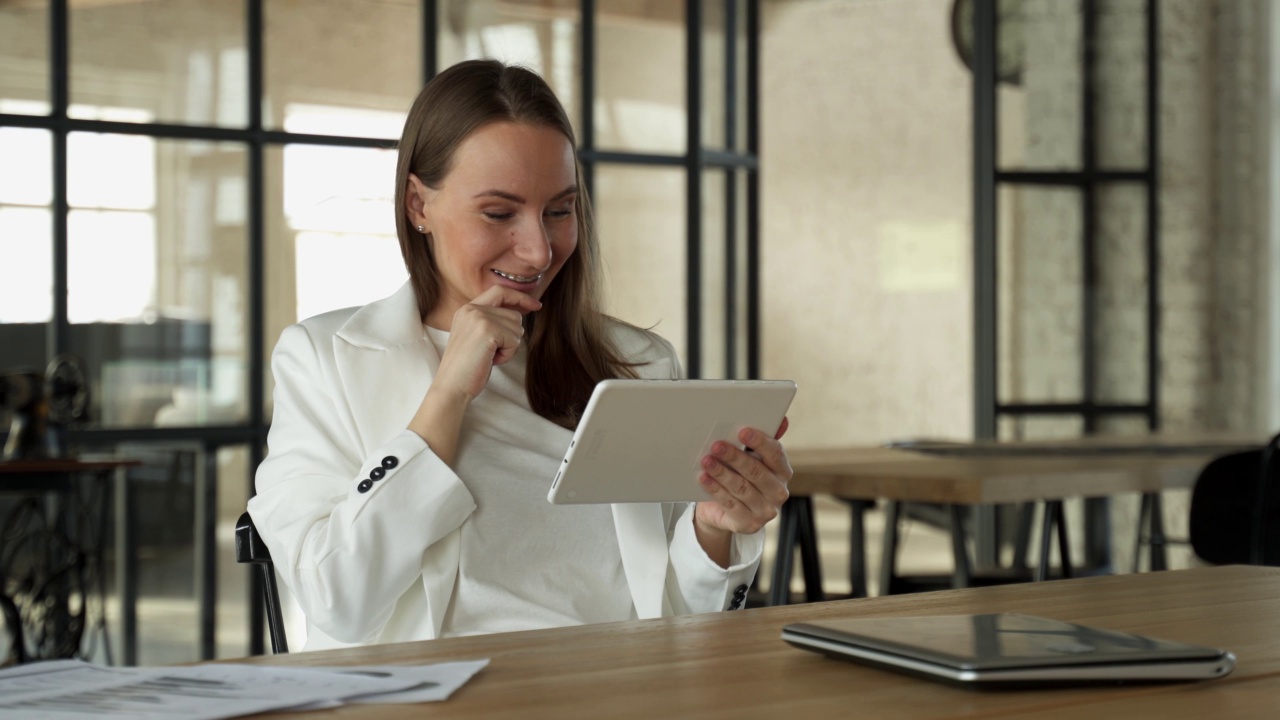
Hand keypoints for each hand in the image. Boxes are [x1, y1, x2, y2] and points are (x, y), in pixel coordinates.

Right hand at [432, 286, 541, 401]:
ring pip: (517, 327)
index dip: (520, 297)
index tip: (536, 305)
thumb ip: (491, 321)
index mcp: (467, 309)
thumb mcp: (477, 337)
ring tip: (489, 356)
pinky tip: (491, 360)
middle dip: (512, 336)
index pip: (500, 291)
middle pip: (514, 314)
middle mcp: (471, 309)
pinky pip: (515, 340)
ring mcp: (479, 317)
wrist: (452, 386)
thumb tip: (520, 312)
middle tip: (493, 352)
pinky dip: (508, 354)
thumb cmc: (467, 368)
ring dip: (509, 347)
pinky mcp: (487, 330)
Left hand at [693, 418, 792, 564]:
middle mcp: (778, 492)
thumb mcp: (751, 458)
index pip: (775, 454)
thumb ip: (762, 441)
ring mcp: (765, 510)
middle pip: (756, 472)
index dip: (759, 442)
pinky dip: (715, 489)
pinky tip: (704, 478)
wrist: (725, 512)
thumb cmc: (740, 477)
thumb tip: (783, 420)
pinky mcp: (748, 523)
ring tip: (706, 460)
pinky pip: (730, 504)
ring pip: (741, 488)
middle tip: (716, 445)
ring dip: (722, 473)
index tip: (742, 431)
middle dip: (735, 457)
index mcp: (783, 471)